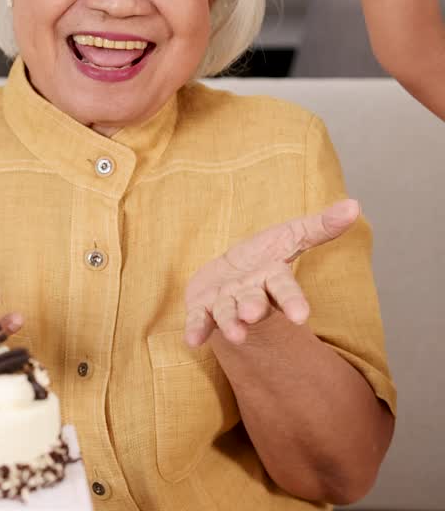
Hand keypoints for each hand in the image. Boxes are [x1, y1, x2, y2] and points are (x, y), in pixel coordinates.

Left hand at [184, 200, 360, 347]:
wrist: (227, 273)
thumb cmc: (263, 255)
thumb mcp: (289, 235)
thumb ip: (319, 226)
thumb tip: (355, 205)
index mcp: (272, 278)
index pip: (285, 289)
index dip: (293, 302)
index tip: (301, 317)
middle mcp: (251, 294)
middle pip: (254, 302)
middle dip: (253, 309)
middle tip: (251, 315)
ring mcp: (226, 302)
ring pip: (227, 314)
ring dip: (229, 323)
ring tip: (233, 335)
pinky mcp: (203, 308)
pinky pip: (199, 320)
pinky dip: (196, 329)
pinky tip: (191, 342)